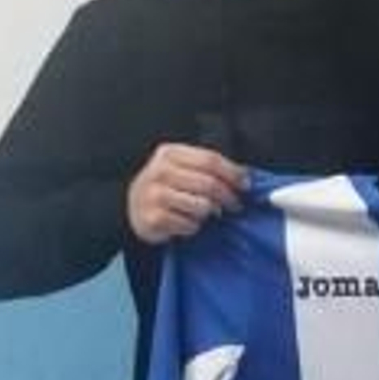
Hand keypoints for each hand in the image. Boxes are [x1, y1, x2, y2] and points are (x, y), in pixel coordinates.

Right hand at [126, 144, 248, 243]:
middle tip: (235, 205)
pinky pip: (189, 224)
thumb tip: (244, 176)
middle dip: (228, 197)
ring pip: (202, 206)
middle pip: (208, 184)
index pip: (210, 160)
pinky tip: (188, 222)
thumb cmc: (165, 185)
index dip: (232, 173)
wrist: (132, 207)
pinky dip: (194, 226)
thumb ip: (208, 168)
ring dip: (210, 213)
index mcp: (170, 153)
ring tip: (207, 213)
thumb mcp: (181, 167)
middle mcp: (159, 171)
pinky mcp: (153, 219)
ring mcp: (154, 195)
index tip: (246, 184)